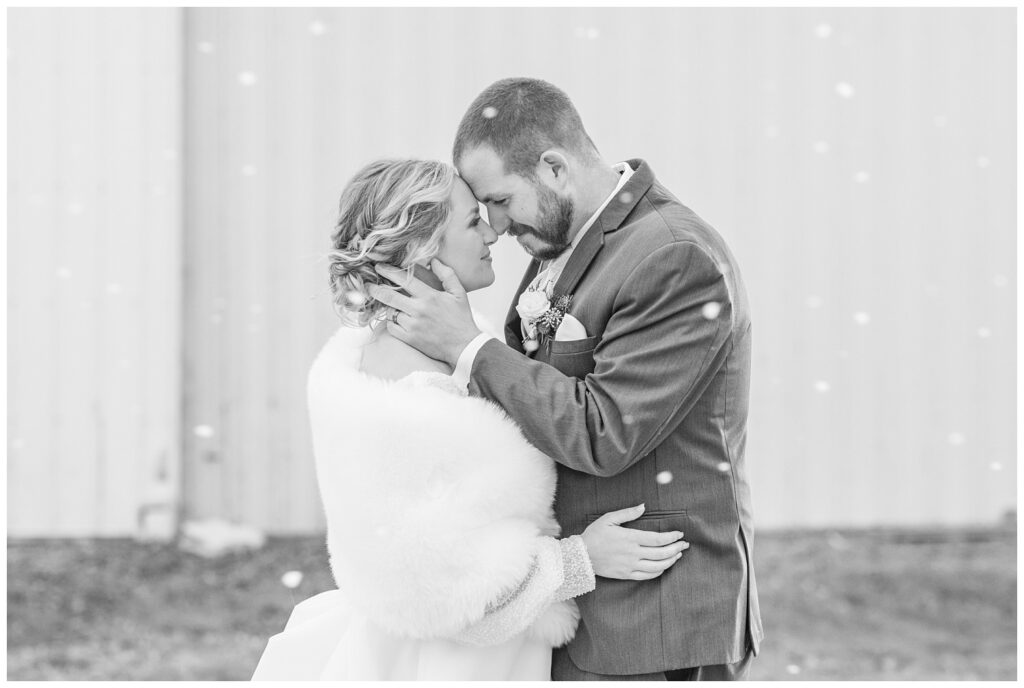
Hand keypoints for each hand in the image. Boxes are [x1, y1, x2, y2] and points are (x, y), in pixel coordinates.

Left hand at [367, 260, 481, 365]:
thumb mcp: (459, 293)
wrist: (464, 346)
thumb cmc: (462, 319)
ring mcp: (413, 325)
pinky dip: (391, 322)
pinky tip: (397, 319)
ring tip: (393, 305)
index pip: (405, 280)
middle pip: (389, 296)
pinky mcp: (410, 339)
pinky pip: (392, 327)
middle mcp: (419, 310)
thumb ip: (447, 274)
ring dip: (389, 307)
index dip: (389, 271)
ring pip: (391, 312)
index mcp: (430, 296)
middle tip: (368, 284)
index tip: (379, 266)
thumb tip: (434, 261)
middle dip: (376, 289)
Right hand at [580, 504, 689, 580]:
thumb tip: (643, 506)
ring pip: (657, 566)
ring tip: (678, 555)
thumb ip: (628, 513)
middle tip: (685, 545)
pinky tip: (663, 567)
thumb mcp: (609, 519)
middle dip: (676, 548)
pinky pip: (647, 576)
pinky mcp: (626, 575)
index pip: (657, 538)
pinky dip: (658, 572)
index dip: (672, 537)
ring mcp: (630, 566)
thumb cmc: (594, 534)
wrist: (581, 556)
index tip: (680, 534)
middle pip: (661, 553)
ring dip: (671, 561)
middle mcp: (633, 553)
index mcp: (630, 538)